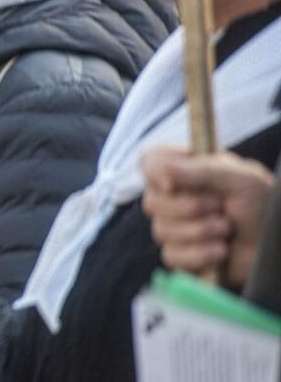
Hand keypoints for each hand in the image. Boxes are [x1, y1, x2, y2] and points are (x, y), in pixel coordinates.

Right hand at [142, 146, 273, 287]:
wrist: (275, 242)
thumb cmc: (261, 204)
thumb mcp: (238, 178)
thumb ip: (198, 171)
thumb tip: (161, 172)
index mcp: (185, 169)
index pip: (150, 161)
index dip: (154, 172)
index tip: (171, 184)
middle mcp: (174, 197)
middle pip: (151, 202)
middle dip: (188, 208)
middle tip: (219, 207)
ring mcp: (175, 227)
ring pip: (162, 231)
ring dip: (199, 232)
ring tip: (226, 229)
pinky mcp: (181, 255)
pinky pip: (172, 256)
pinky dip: (200, 254)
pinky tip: (221, 250)